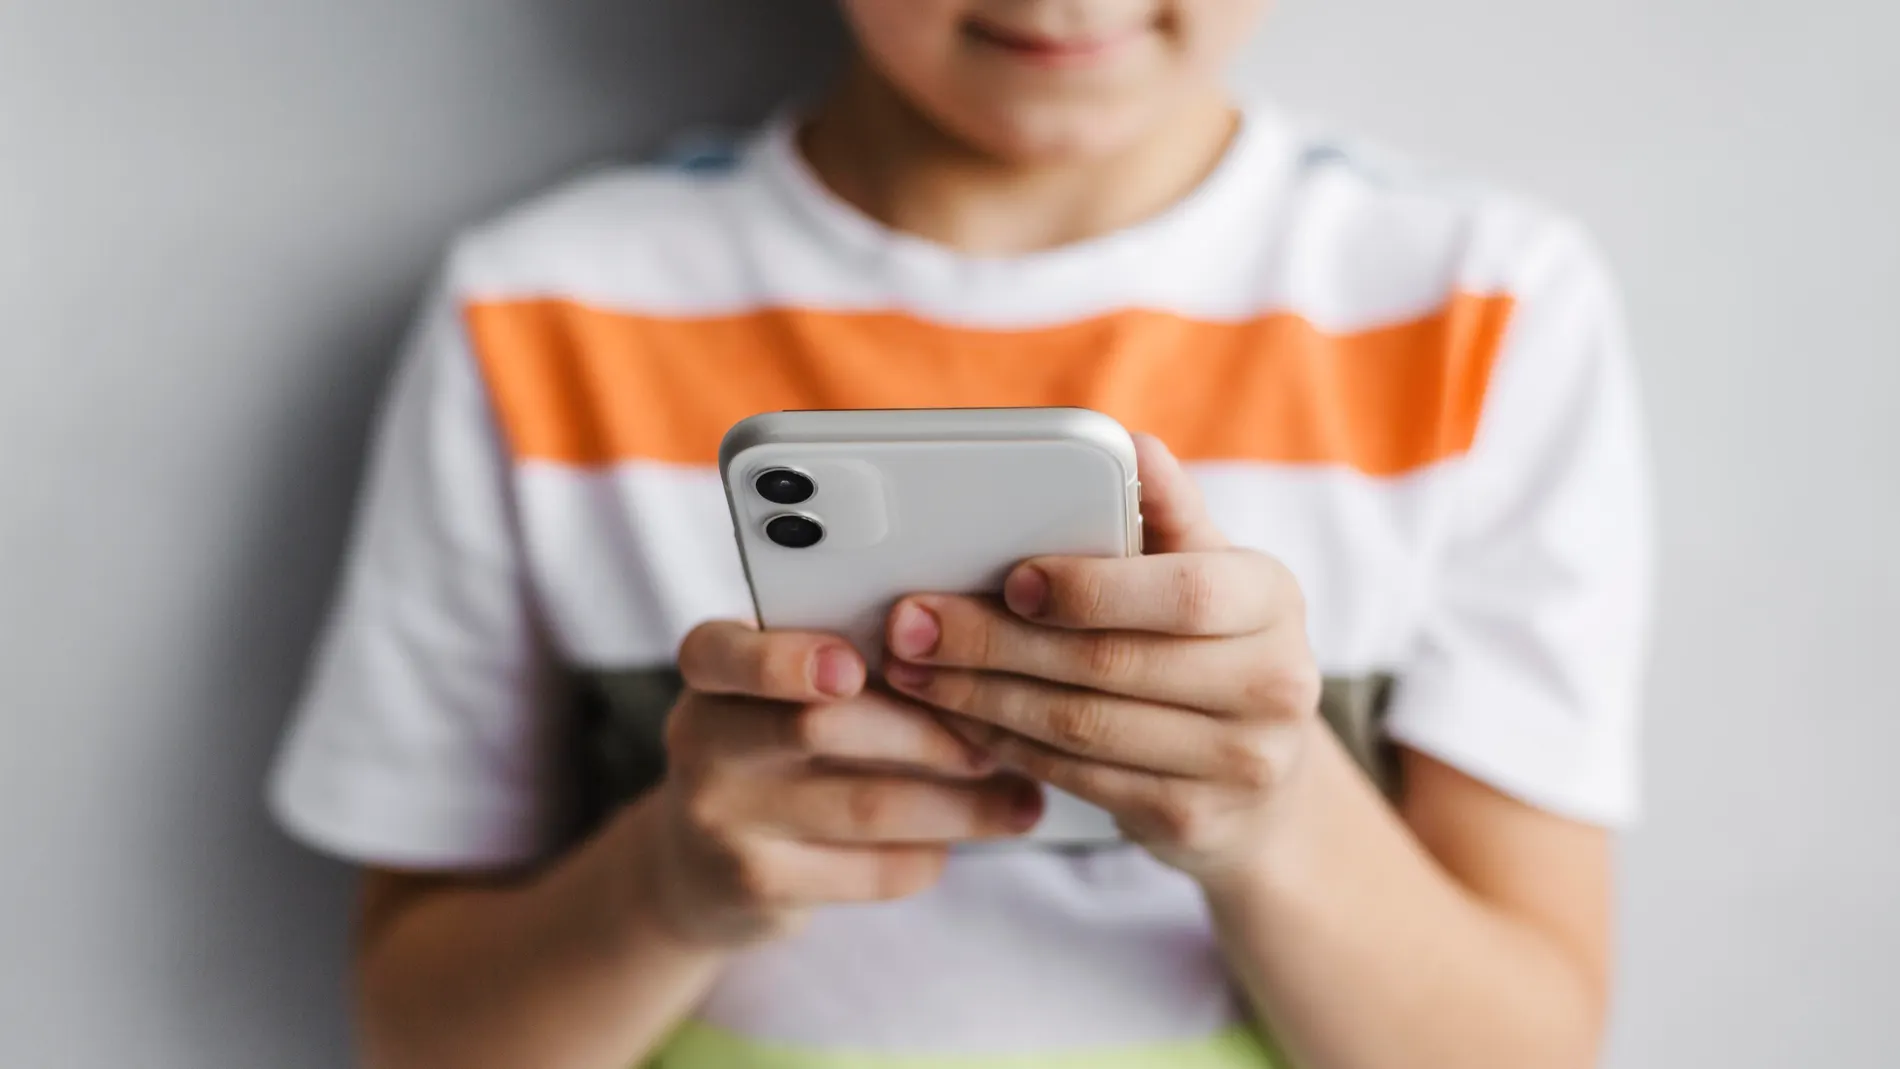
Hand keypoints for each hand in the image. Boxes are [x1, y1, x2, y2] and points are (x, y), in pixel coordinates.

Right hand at [644, 622, 1043, 949]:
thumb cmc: (774, 748)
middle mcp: (701, 739)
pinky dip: (927, 855)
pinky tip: (958, 844)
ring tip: (1019, 804)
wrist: (700, 864)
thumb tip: (967, 656)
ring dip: (957, 807)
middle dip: (926, 734)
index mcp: (711, 669)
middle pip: (821, 727)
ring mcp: (721, 817)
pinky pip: (866, 869)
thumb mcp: (778, 693)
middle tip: (994, 743)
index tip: (852, 667)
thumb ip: (845, 661)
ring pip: (864, 805)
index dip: (784, 660)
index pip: (722, 650)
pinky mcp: (755, 883)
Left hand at [880, 435, 1321, 881]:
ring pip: (1080, 727)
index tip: (1011, 579)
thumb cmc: (1214, 650)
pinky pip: (1072, 777)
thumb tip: (1131, 446)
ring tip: (914, 670)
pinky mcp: (1189, 820)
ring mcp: (1237, 763)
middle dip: (996, 643)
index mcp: (1272, 600)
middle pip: (1111, 664)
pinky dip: (1002, 743)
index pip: (1183, 592)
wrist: (1265, 785)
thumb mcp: (1209, 573)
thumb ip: (1166, 514)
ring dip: (981, 696)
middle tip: (912, 625)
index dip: (1091, 588)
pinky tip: (956, 716)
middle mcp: (1273, 684)